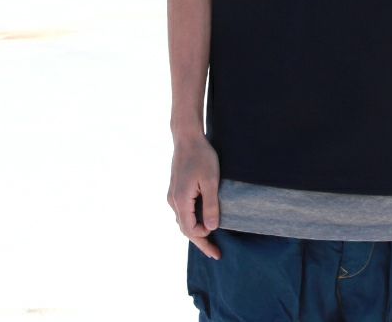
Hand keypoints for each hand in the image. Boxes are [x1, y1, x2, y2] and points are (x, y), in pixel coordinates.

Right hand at [167, 134, 221, 259]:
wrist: (187, 138)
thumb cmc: (202, 157)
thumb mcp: (211, 181)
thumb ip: (211, 205)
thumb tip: (212, 229)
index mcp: (181, 201)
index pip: (191, 230)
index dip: (204, 241)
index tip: (217, 249)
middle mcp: (173, 201)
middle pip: (186, 229)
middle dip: (201, 241)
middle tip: (216, 253)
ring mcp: (173, 195)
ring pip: (183, 220)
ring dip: (196, 231)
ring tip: (211, 239)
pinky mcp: (176, 189)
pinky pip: (183, 211)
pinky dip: (193, 220)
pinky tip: (202, 221)